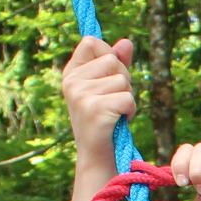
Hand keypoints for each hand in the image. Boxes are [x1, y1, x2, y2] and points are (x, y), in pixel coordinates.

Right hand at [61, 36, 135, 184]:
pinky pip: (127, 98)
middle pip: (112, 60)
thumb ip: (117, 63)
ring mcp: (80, 95)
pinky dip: (130, 110)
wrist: (99, 158)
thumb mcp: (108, 88)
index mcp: (71, 73)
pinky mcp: (94, 109)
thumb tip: (127, 42)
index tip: (109, 75)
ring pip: (122, 80)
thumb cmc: (106, 121)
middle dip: (123, 79)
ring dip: (128, 97)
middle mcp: (71, 82)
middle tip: (114, 101)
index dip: (108, 54)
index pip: (91, 41)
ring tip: (115, 113)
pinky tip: (119, 121)